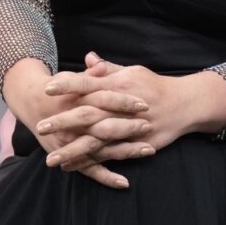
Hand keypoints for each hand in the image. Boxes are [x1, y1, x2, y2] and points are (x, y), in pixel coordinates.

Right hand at [1, 56, 145, 189]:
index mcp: (77, 100)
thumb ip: (90, 74)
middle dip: (127, 127)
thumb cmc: (59, 89)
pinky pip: (90, 170)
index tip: (144, 104)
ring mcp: (72, 142)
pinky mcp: (70, 157)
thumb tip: (100, 64)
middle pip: (104, 126)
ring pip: (101, 149)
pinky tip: (124, 183)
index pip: (103, 100)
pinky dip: (106, 177)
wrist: (33, 103)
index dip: (123, 102)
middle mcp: (74, 123)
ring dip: (125, 151)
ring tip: (149, 150)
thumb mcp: (72, 78)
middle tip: (149, 126)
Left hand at [37, 53, 191, 176]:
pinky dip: (91, 162)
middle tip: (41, 126)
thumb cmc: (155, 85)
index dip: (68, 85)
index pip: (89, 84)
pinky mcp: (135, 145)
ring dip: (73, 150)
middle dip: (64, 121)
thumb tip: (88, 58)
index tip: (47, 87)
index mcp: (119, 85)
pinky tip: (72, 166)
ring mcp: (129, 128)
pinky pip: (109, 156)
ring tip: (51, 159)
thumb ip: (108, 69)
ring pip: (96, 141)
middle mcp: (122, 107)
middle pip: (88, 115)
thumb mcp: (133, 71)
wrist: (185, 104)